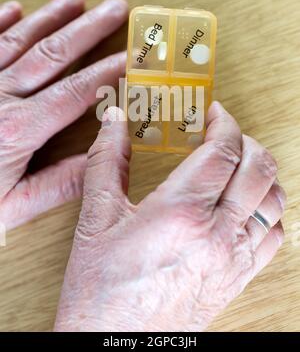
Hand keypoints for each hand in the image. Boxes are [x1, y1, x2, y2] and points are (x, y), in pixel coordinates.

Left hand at [0, 0, 127, 229]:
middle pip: (52, 55)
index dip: (106, 73)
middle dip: (88, 29)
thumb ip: (59, 184)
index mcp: (16, 129)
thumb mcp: (10, 208)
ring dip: (50, 17)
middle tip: (115, 7)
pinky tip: (15, 8)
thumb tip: (100, 165)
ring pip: (18, 40)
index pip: (75, 93)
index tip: (130, 57)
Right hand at [55, 103, 285, 331]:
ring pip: (275, 201)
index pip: (224, 150)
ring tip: (238, 165)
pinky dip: (268, 212)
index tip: (215, 113)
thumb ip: (107, 161)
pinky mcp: (236, 279)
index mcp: (181, 213)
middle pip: (259, 169)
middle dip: (247, 141)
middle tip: (226, 135)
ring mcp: (232, 260)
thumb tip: (114, 122)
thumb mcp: (96, 219)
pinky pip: (274, 238)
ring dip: (261, 174)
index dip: (224, 122)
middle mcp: (216, 235)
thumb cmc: (101, 290)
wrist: (112, 345)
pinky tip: (247, 207)